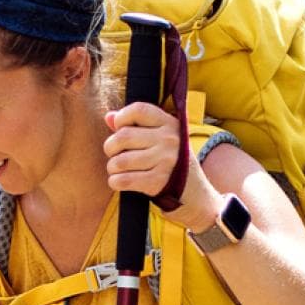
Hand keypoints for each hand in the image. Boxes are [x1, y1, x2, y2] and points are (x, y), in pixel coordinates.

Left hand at [102, 103, 218, 225]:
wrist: (195, 194)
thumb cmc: (172, 162)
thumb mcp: (161, 139)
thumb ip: (135, 126)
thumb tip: (109, 117)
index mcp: (170, 124)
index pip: (139, 110)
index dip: (122, 117)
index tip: (119, 128)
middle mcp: (169, 140)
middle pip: (123, 136)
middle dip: (110, 147)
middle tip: (113, 154)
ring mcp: (165, 161)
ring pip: (120, 160)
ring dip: (112, 167)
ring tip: (116, 169)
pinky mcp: (158, 182)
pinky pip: (124, 180)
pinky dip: (115, 181)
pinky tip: (117, 181)